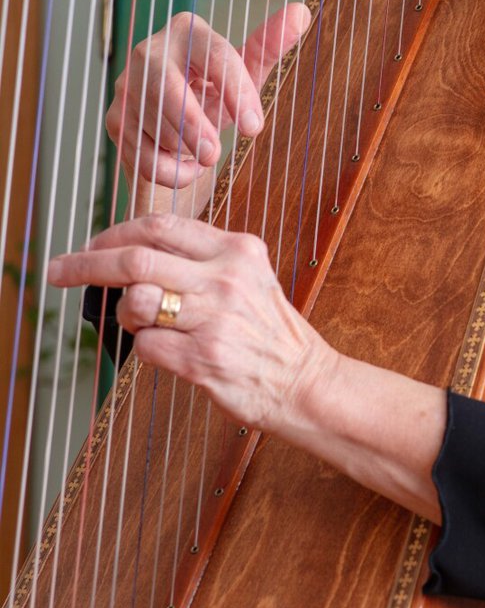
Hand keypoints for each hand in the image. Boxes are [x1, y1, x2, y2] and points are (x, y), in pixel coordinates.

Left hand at [49, 211, 446, 519]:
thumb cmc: (268, 331)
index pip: (159, 226)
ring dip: (124, 315)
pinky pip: (146, 346)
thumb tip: (133, 253)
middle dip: (85, 264)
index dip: (113, 233)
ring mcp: (215, 318)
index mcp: (236, 249)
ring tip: (141, 324)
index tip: (88, 245)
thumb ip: (201, 260)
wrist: (304, 381)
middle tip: (58, 270)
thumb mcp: (247, 276)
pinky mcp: (204, 358)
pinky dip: (144, 347)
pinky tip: (167, 350)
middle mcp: (225, 278)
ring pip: (135, 302)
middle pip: (136, 258)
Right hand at [106, 3, 310, 214]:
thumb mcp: (244, 71)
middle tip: (214, 154)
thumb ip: (269, 44)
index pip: (216, 56)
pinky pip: (138, 152)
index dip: (237, 93)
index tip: (255, 128)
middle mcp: (149, 52)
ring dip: (182, 149)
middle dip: (191, 124)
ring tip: (206, 157)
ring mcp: (126, 86)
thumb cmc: (215, 90)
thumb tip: (301, 11)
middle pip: (166, 87)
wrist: (178, 121)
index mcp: (188, 31)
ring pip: (150, 123)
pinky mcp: (114, 120)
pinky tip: (184, 169)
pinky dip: (166, 170)